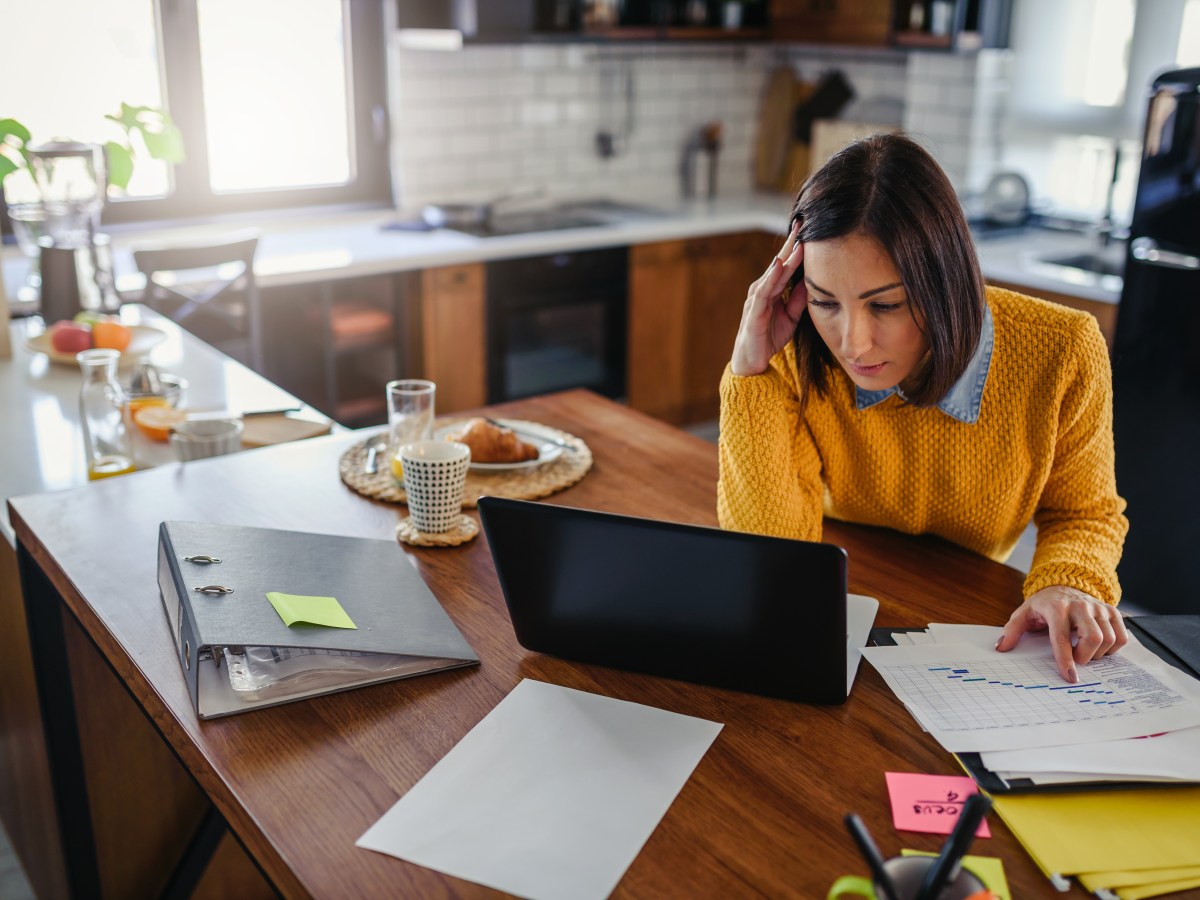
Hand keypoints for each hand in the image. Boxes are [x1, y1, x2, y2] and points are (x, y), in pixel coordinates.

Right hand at [730, 224, 806, 375]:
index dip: (798, 248)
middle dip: (791, 244)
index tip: (810, 231)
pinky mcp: (754, 310)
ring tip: (797, 240)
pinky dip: (771, 275)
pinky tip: (779, 263)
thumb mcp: (791, 316)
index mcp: (772, 289)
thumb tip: (810, 281)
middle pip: (779, 262)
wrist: (752, 360)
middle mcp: (762, 289)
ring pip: (773, 273)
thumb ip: (798, 298)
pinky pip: (764, 290)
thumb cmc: (769, 337)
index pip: (786, 264)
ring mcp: (756, 298)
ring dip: (785, 256)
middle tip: (803, 223)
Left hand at [996, 586, 1127, 682]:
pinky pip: (1122, 636)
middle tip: (1076, 659)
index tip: (1070, 677)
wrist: (1063, 584)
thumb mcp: (1024, 613)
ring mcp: (1099, 607)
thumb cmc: (1044, 604)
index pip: (1062, 638)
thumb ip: (1012, 630)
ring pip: (1109, 639)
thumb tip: (1001, 647)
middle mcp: (1080, 606)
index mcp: (1056, 608)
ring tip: (1084, 651)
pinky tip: (1098, 646)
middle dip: (1085, 657)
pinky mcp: (1113, 611)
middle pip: (1093, 638)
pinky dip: (1112, 648)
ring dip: (1098, 654)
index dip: (1066, 660)